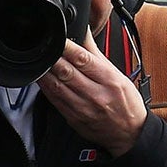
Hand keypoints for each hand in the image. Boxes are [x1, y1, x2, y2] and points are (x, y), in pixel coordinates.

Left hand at [39, 32, 148, 155]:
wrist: (129, 133)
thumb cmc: (126, 103)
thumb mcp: (117, 75)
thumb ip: (96, 54)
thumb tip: (84, 33)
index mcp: (109, 80)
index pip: (84, 60)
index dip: (67, 47)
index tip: (57, 38)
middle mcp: (96, 95)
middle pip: (67, 73)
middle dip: (53, 59)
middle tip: (42, 48)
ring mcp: (83, 109)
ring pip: (57, 87)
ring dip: (45, 73)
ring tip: (37, 61)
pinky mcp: (73, 119)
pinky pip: (55, 101)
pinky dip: (46, 88)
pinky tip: (41, 79)